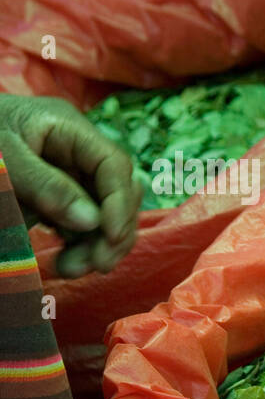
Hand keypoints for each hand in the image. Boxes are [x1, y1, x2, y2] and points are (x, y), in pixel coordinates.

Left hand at [0, 95, 140, 277]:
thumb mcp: (4, 159)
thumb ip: (44, 185)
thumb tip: (92, 221)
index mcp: (68, 128)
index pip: (113, 164)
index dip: (120, 201)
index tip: (111, 236)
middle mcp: (78, 152)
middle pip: (119, 192)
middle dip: (114, 230)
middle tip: (98, 264)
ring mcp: (70, 176)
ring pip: (106, 213)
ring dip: (98, 245)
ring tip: (71, 269)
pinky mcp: (59, 198)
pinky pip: (84, 225)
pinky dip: (81, 247)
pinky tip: (64, 262)